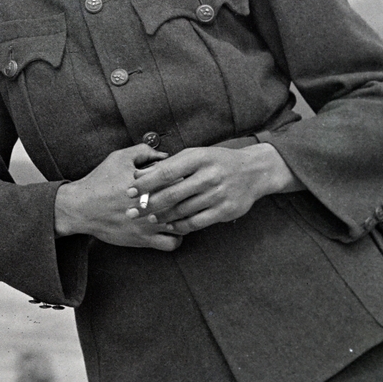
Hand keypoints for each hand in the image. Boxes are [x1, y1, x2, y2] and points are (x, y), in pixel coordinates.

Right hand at [53, 145, 181, 250]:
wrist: (81, 208)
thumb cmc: (99, 181)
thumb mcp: (118, 158)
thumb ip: (143, 152)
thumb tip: (165, 154)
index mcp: (150, 183)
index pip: (182, 179)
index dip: (187, 178)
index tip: (186, 178)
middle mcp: (153, 204)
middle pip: (187, 202)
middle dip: (190, 197)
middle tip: (189, 194)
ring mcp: (150, 224)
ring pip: (185, 224)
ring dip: (186, 218)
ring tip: (182, 212)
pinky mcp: (144, 239)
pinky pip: (173, 243)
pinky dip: (177, 237)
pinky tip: (172, 229)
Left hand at [128, 143, 301, 232]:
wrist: (253, 172)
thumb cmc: (216, 162)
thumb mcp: (195, 156)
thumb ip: (168, 165)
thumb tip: (138, 174)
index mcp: (199, 158)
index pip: (165, 172)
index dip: (145, 184)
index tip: (129, 191)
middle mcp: (209, 176)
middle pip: (172, 194)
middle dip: (148, 204)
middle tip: (132, 211)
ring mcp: (218, 194)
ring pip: (182, 210)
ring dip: (162, 217)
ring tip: (148, 218)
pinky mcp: (225, 210)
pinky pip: (197, 222)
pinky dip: (180, 225)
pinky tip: (169, 225)